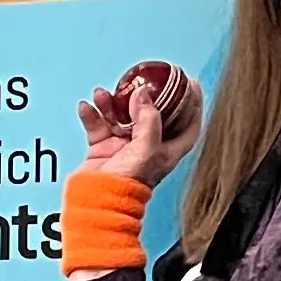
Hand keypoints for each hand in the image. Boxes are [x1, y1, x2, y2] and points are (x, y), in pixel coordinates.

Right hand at [75, 70, 201, 188]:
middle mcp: (147, 147)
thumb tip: (144, 94)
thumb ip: (148, 118)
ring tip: (103, 94)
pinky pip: (98, 125)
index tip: (191, 85)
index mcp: (166, 151)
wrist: (97, 201)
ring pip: (120, 116)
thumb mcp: (147, 148)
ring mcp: (123, 147)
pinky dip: (92, 115)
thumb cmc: (127, 185)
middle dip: (145, 96)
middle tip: (143, 79)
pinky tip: (87, 107)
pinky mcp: (103, 149)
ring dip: (111, 103)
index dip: (193, 106)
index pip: (188, 126)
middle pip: (151, 114)